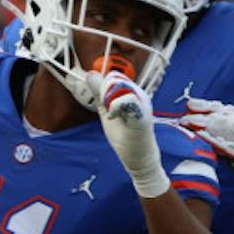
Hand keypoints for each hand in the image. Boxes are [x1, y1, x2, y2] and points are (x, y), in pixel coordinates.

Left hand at [94, 72, 168, 198]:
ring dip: (108, 98)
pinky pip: (128, 99)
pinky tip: (113, 117)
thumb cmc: (125, 137)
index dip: (102, 85)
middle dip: (103, 91)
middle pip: (115, 77)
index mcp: (132, 93)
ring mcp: (142, 103)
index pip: (114, 76)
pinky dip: (115, 106)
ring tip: (110, 113)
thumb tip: (90, 74)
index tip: (102, 103)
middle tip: (105, 108)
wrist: (138, 159)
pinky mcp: (143, 114)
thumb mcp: (107, 112)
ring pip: (120, 84)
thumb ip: (99, 95)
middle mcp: (139, 94)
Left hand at [182, 97, 233, 203]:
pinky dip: (215, 140)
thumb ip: (221, 133)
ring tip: (189, 122)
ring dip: (206, 123)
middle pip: (222, 115)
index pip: (222, 109)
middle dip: (202, 113)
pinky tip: (203, 136)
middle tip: (184, 116)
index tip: (190, 103)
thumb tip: (196, 127)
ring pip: (225, 126)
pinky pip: (229, 145)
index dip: (205, 105)